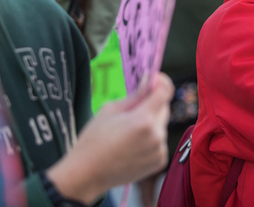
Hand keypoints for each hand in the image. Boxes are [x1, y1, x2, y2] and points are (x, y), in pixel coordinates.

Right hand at [47, 73, 173, 203]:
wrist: (87, 174)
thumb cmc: (94, 140)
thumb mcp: (111, 109)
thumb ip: (135, 95)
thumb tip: (149, 80)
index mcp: (144, 119)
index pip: (166, 91)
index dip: (161, 81)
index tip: (153, 79)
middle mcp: (156, 135)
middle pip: (164, 108)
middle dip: (152, 103)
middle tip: (133, 108)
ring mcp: (159, 150)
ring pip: (161, 125)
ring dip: (151, 122)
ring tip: (128, 131)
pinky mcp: (159, 161)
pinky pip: (160, 141)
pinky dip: (151, 138)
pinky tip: (132, 144)